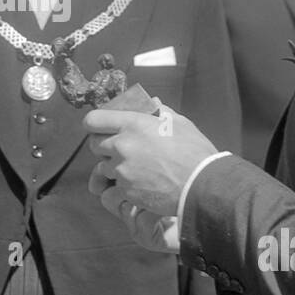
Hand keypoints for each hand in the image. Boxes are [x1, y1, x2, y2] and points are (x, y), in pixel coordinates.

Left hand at [84, 103, 217, 230]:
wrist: (202, 185)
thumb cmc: (194, 152)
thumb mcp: (180, 123)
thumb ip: (161, 111)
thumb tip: (153, 103)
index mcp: (133, 124)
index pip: (93, 119)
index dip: (95, 123)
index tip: (101, 127)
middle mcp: (122, 146)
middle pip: (94, 144)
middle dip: (104, 145)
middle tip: (121, 148)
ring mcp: (122, 170)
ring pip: (104, 167)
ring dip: (115, 166)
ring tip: (137, 167)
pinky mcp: (126, 191)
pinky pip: (114, 186)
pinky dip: (124, 185)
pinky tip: (143, 182)